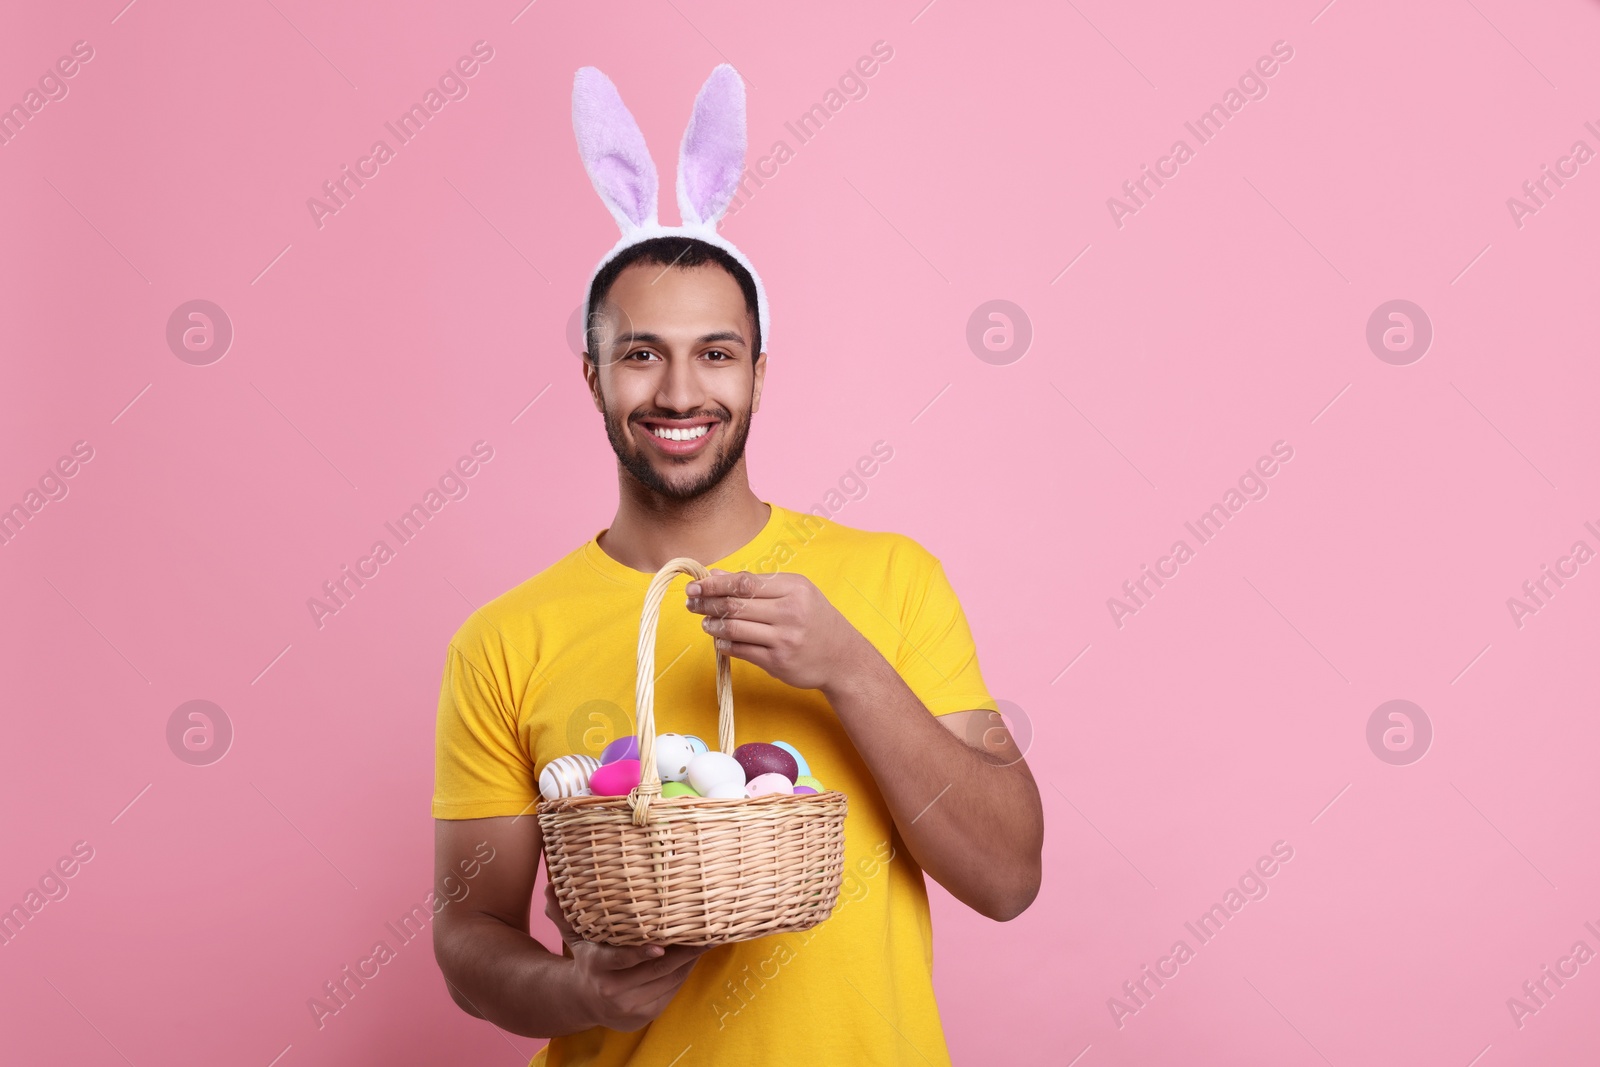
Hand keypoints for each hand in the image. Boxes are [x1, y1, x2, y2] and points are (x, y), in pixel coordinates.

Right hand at [545, 880, 715, 1031]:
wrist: (583, 1002)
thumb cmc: (585, 958)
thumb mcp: (574, 936)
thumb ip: (564, 913)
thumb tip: (551, 886)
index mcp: (596, 967)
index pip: (620, 960)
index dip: (640, 953)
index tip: (660, 946)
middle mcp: (613, 989)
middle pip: (656, 969)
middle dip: (684, 951)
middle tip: (707, 932)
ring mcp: (631, 1006)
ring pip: (669, 979)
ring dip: (691, 960)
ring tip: (709, 938)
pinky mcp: (647, 1015)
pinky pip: (673, 990)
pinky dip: (686, 972)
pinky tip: (696, 956)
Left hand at [685, 569, 868, 691]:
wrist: (843, 658)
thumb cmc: (816, 620)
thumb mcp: (795, 592)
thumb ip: (756, 583)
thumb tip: (715, 575)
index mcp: (794, 588)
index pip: (744, 582)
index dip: (714, 584)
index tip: (695, 585)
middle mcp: (790, 612)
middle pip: (736, 605)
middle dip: (707, 603)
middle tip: (691, 602)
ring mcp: (783, 639)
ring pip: (734, 628)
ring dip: (713, 625)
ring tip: (706, 622)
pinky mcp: (777, 661)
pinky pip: (741, 650)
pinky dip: (724, 644)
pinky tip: (720, 639)